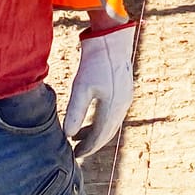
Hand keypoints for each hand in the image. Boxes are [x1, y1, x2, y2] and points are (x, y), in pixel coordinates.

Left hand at [64, 25, 136, 155]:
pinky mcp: (124, 90)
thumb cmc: (95, 62)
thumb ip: (76, 112)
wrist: (112, 39)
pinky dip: (103, 122)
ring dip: (98, 133)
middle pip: (108, 132)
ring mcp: (126, 97)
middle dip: (93, 143)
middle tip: (78, 152)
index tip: (75, 154)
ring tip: (81, 139)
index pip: (100, 135)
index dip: (88, 147)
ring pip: (112, 123)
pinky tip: (91, 120)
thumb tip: (68, 135)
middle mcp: (123, 105)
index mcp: (113, 106)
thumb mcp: (81, 87)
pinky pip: (114, 113)